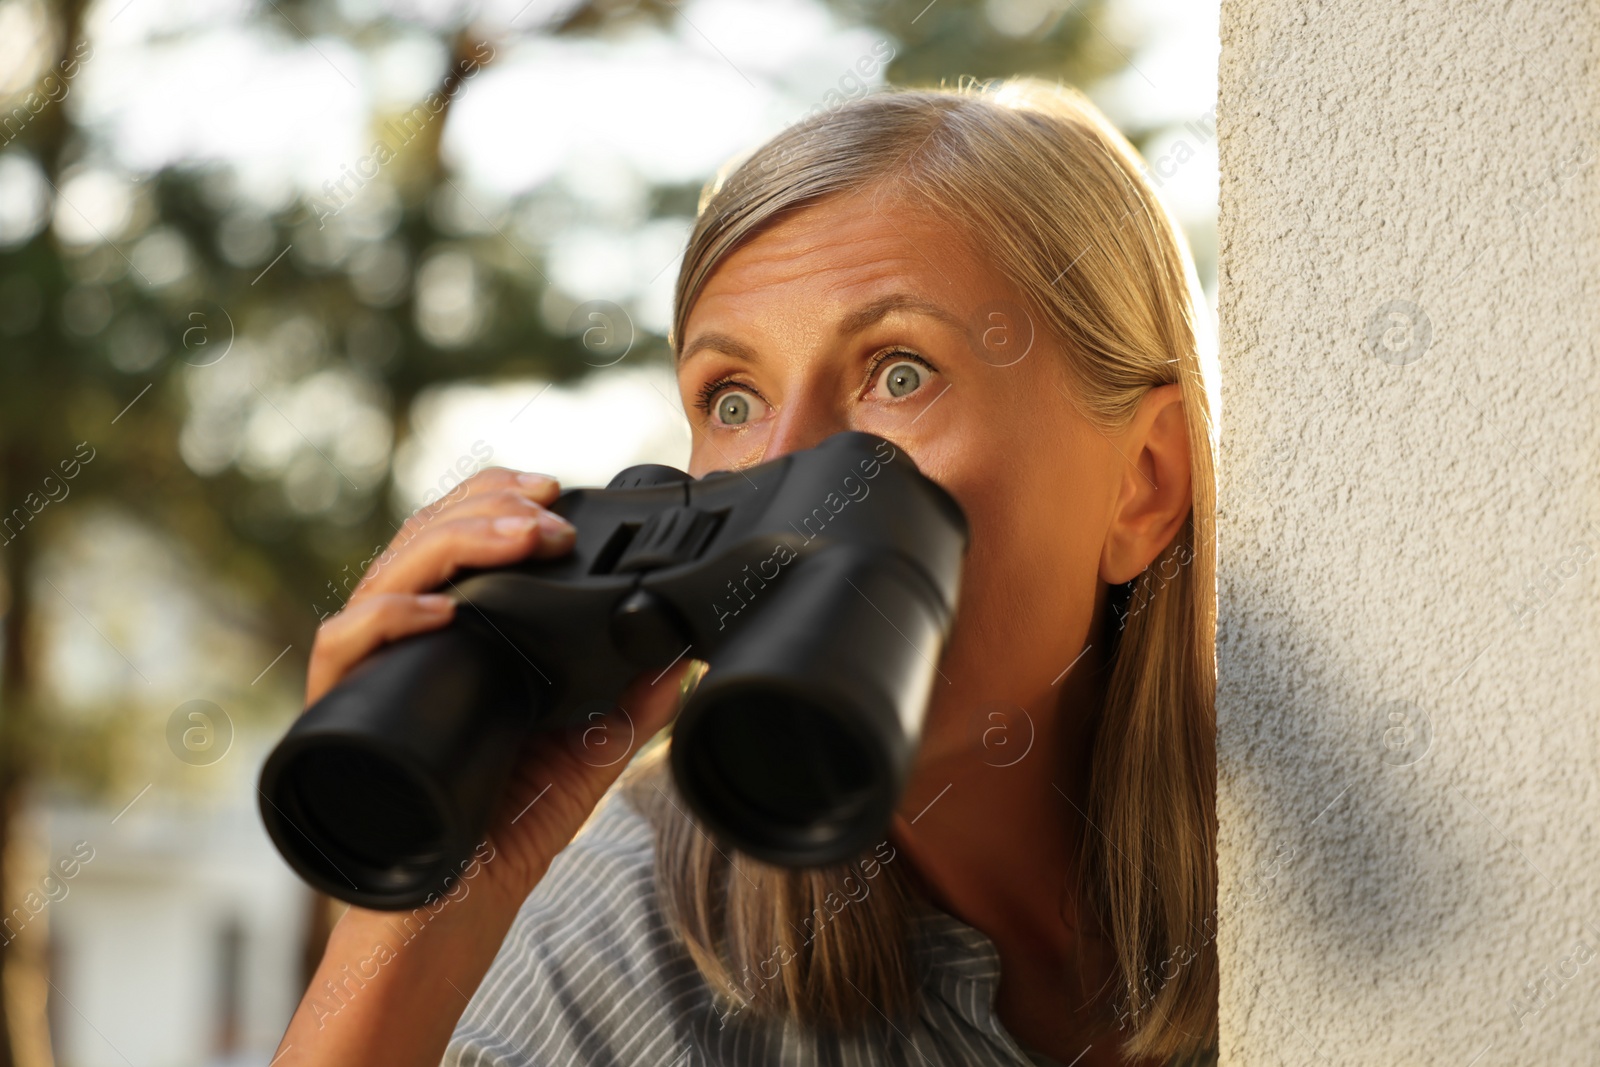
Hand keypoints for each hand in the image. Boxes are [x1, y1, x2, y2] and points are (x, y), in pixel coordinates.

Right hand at [302, 466, 691, 904]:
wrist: (450, 917)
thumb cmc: (502, 834)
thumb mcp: (582, 760)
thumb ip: (627, 709)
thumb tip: (681, 658)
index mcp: (456, 638)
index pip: (459, 538)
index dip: (497, 500)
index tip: (554, 491)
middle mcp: (407, 642)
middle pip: (423, 536)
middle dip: (487, 508)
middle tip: (549, 514)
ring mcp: (371, 673)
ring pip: (388, 571)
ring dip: (455, 541)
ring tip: (518, 540)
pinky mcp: (340, 714)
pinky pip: (345, 646)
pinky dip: (390, 617)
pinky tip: (441, 610)